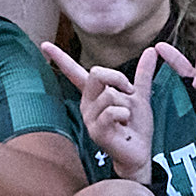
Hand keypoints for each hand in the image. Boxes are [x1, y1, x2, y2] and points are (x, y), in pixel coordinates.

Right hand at [39, 39, 156, 185]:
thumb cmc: (137, 126)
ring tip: (127, 119)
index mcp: (94, 94)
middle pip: (96, 73)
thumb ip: (143, 73)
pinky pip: (112, 110)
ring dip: (127, 104)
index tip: (44, 44)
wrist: (141, 151)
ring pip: (109, 94)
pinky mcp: (95, 130)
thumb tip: (151, 49)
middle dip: (118, 78)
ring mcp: (89, 117)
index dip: (59, 57)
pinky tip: (124, 125)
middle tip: (130, 92)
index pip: (74, 72)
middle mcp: (87, 103)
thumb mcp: (140, 95)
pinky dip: (125, 114)